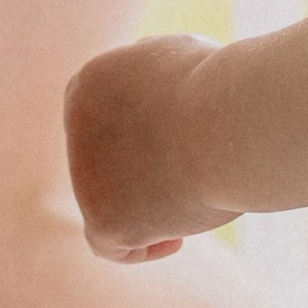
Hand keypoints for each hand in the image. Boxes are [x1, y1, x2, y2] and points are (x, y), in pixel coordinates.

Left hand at [64, 37, 237, 264]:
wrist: (230, 120)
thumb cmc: (228, 87)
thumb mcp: (188, 60)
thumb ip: (160, 84)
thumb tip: (161, 110)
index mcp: (92, 83)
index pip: (107, 118)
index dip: (138, 136)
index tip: (175, 146)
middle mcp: (77, 127)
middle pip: (108, 163)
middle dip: (147, 172)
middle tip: (195, 176)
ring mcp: (84, 175)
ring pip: (112, 202)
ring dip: (152, 204)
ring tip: (201, 196)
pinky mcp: (102, 218)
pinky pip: (107, 244)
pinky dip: (138, 247)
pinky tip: (176, 242)